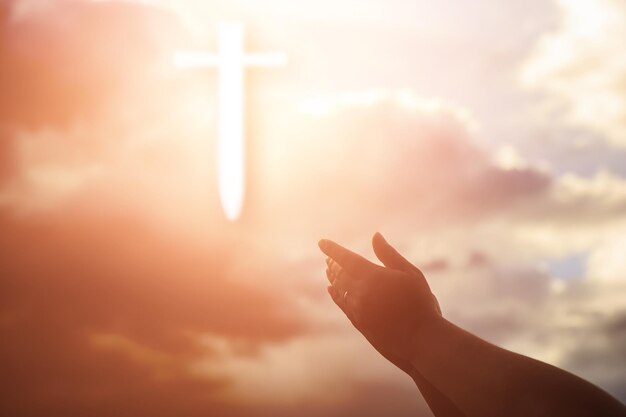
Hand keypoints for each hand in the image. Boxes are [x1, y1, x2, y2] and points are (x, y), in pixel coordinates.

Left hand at [318, 233, 441, 370]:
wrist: (421, 341)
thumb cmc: (421, 304)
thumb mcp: (409, 274)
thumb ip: (389, 254)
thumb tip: (375, 236)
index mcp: (372, 276)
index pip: (346, 258)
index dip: (333, 249)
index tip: (322, 242)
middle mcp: (360, 292)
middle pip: (340, 273)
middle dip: (333, 263)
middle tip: (328, 257)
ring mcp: (357, 309)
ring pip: (339, 289)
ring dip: (333, 277)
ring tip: (329, 270)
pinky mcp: (358, 323)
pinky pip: (341, 304)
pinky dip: (335, 294)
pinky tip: (332, 290)